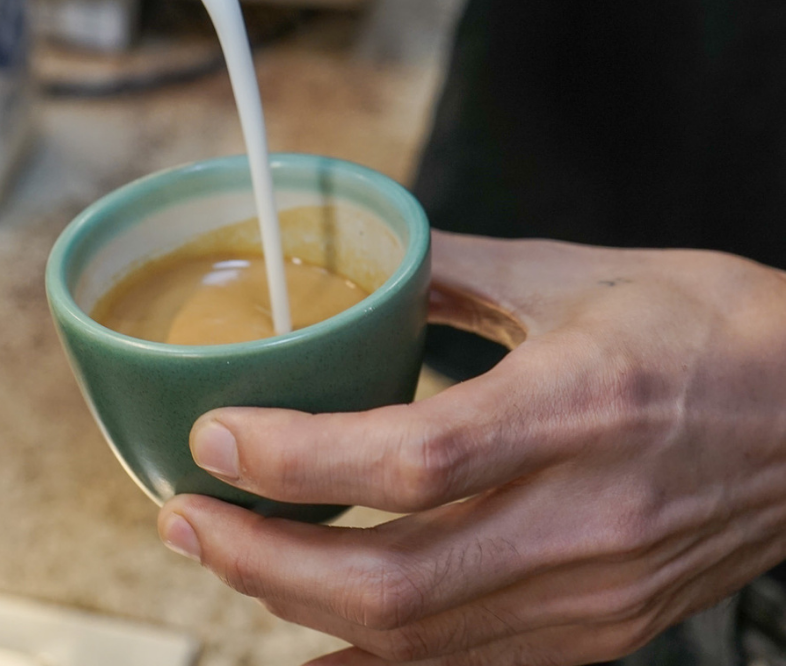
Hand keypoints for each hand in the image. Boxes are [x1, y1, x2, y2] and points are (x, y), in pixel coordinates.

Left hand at [157, 231, 785, 663]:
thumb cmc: (710, 328)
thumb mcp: (577, 274)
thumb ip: (454, 271)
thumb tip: (363, 267)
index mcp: (580, 404)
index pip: (411, 457)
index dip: (295, 458)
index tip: (214, 437)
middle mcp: (586, 518)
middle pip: (394, 581)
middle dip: (261, 558)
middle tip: (184, 513)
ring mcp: (596, 596)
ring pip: (416, 639)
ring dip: (296, 605)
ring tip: (222, 552)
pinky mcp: (602, 633)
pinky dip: (369, 659)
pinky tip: (306, 635)